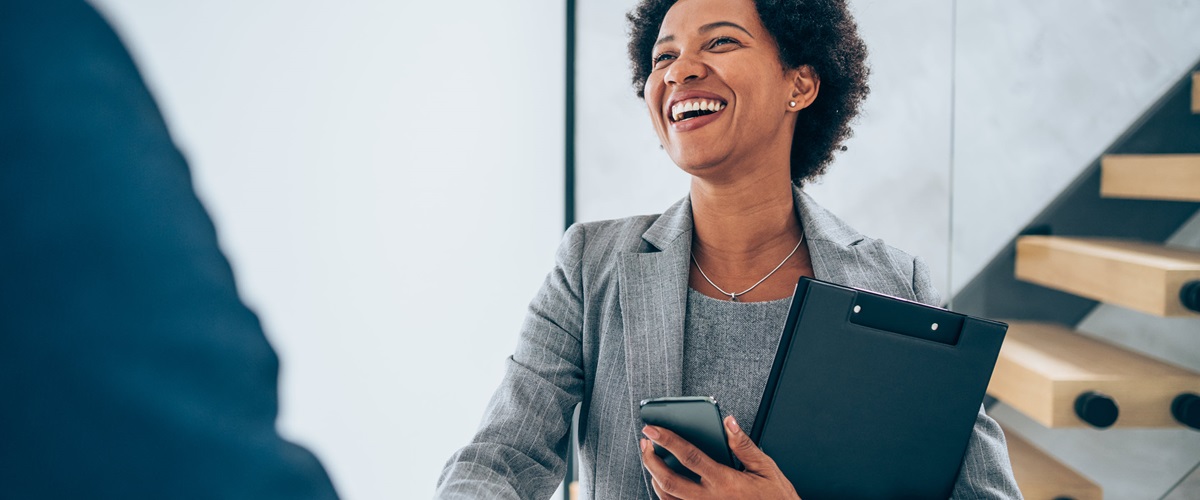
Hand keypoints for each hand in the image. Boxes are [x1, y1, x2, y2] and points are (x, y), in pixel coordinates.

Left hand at [640, 416, 800, 499]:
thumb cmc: (775, 499)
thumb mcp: (766, 469)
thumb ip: (744, 445)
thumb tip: (728, 422)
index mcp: (725, 481)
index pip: (689, 456)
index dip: (667, 440)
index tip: (652, 429)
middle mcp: (710, 499)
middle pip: (668, 480)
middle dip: (650, 460)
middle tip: (644, 443)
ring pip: (667, 498)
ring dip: (654, 478)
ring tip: (651, 461)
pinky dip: (664, 496)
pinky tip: (663, 483)